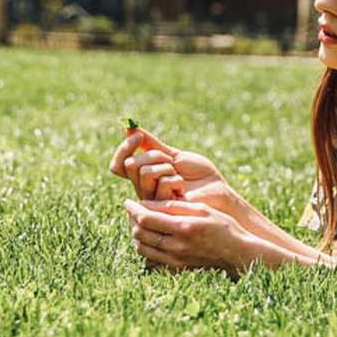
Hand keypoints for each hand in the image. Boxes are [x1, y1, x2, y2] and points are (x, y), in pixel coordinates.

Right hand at [109, 128, 237, 215]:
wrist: (217, 191)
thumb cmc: (199, 175)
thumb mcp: (174, 155)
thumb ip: (152, 145)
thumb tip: (130, 127)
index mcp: (143, 176)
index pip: (119, 164)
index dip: (124, 149)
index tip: (137, 136)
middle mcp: (143, 189)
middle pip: (130, 165)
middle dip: (154, 155)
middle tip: (171, 161)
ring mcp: (151, 201)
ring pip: (145, 172)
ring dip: (166, 167)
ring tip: (178, 175)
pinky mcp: (162, 209)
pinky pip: (162, 182)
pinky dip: (176, 179)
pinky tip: (183, 187)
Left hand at [124, 198, 257, 276]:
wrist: (237, 253)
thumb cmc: (223, 226)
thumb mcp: (201, 209)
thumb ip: (173, 206)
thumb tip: (145, 203)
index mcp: (182, 228)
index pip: (146, 218)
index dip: (132, 209)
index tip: (127, 202)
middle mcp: (176, 247)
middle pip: (140, 234)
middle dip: (132, 221)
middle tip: (134, 211)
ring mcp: (175, 262)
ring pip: (142, 249)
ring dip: (137, 236)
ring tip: (142, 225)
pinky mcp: (177, 271)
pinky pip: (151, 262)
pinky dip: (147, 251)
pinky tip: (152, 241)